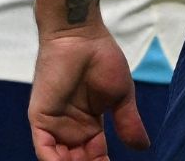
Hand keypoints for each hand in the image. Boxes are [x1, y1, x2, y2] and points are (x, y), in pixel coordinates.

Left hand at [31, 30, 145, 160]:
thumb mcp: (121, 96)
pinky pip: (44, 150)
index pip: (95, 158)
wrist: (80, 35)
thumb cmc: (101, 57)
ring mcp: (54, 126)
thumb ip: (128, 123)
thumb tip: (143, 148)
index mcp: (89, 127)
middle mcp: (70, 130)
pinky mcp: (40, 119)